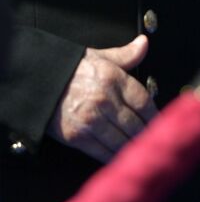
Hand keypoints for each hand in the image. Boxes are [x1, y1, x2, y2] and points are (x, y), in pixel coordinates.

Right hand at [46, 35, 156, 162]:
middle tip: (156, 141)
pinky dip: (113, 156)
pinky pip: (100, 151)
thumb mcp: (100, 56)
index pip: (143, 102)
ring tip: (143, 152)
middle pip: (135, 124)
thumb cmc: (71, 68)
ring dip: (133, 148)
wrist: (36, 80)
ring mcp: (90, 121)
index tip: (161, 122)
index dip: (155, 115)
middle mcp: (104, 101)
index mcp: (113, 80)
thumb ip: (126, 54)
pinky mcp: (75, 137)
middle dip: (146, 134)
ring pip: (120, 140)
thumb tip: (144, 43)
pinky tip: (121, 157)